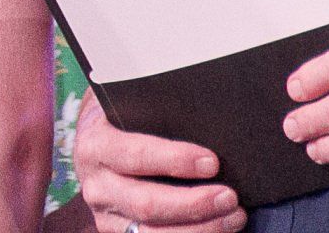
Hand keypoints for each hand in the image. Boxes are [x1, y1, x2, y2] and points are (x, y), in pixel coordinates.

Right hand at [74, 90, 243, 232]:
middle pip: (146, 203)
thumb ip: (156, 113)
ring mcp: (105, 215)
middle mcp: (95, 185)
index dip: (174, 160)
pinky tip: (218, 229)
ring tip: (234, 216)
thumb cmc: (124, 121)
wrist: (97, 146)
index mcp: (95, 145)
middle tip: (230, 196)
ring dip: (200, 229)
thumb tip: (206, 119)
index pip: (135, 155)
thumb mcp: (129, 107)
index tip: (212, 162)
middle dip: (194, 203)